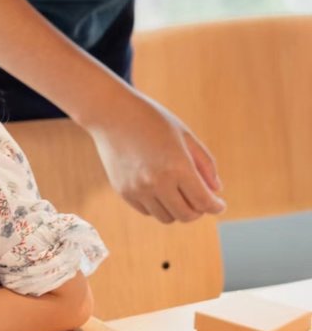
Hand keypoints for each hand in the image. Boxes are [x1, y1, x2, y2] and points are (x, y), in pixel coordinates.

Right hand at [86, 89, 224, 222]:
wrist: (111, 113)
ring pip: (166, 217)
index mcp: (177, 167)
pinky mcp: (123, 190)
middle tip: (200, 199)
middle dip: (198, 210)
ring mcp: (137, 189)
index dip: (216, 206)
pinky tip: (159, 188)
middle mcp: (156, 182)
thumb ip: (205, 164)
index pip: (204, 202)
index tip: (219, 204)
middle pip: (186, 215)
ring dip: (177, 209)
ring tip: (178, 192)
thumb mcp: (185, 136)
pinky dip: (158, 205)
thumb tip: (215, 190)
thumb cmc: (151, 119)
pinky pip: (147, 210)